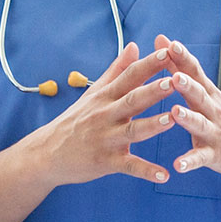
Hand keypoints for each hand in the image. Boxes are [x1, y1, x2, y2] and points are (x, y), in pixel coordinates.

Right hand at [28, 42, 178, 186]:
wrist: (46, 153)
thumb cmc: (75, 120)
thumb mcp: (94, 93)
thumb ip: (117, 70)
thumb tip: (133, 45)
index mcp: (106, 96)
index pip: (129, 76)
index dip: (148, 64)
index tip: (167, 51)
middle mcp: (105, 115)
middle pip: (132, 100)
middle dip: (153, 90)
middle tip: (174, 81)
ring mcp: (106, 139)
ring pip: (132, 131)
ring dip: (152, 125)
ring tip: (172, 119)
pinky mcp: (105, 162)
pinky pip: (129, 166)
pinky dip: (146, 171)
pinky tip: (164, 175)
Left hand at [157, 35, 220, 178]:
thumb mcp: (207, 92)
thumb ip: (181, 68)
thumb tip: (164, 41)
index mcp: (208, 94)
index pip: (195, 72)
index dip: (183, 58)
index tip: (170, 44)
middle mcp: (213, 110)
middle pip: (200, 95)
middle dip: (187, 85)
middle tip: (175, 76)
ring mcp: (215, 133)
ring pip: (200, 124)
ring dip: (188, 118)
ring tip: (175, 112)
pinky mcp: (215, 155)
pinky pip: (201, 158)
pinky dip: (189, 162)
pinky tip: (177, 166)